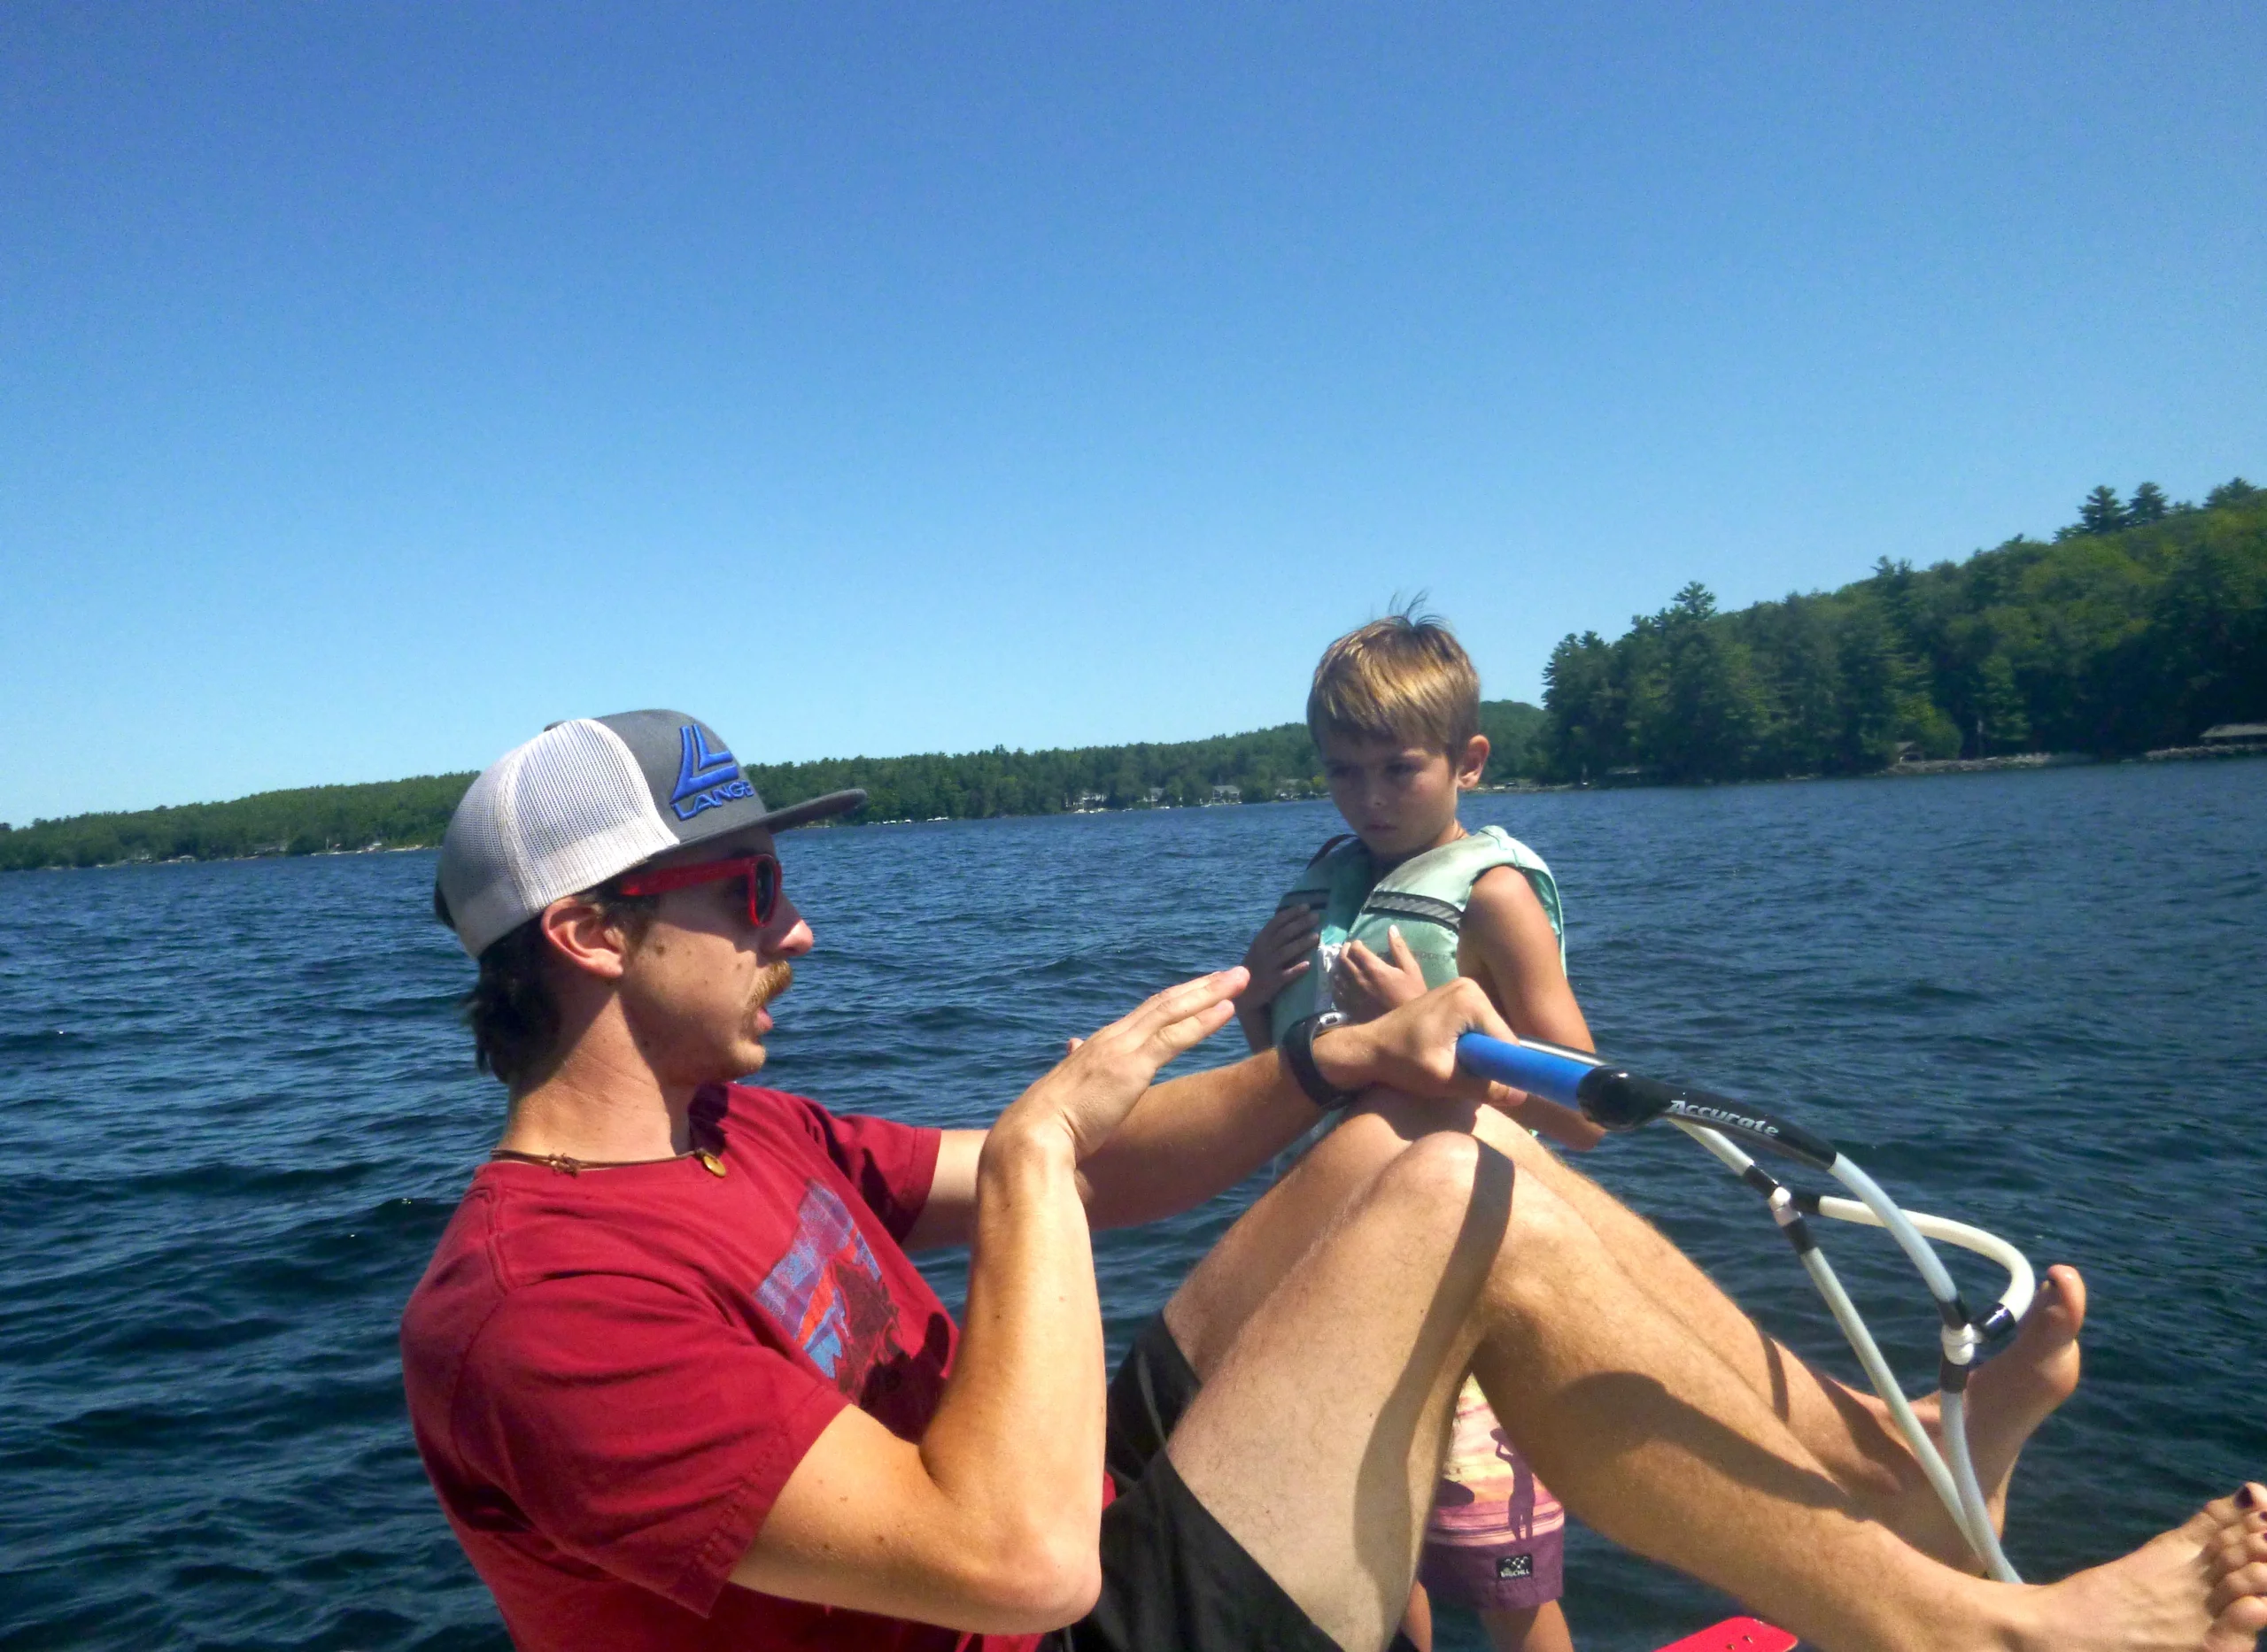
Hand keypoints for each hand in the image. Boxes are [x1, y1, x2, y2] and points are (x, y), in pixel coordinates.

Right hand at [1002, 969, 1245, 1160]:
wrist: (1033, 1135)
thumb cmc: (1050, 1123)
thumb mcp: (1068, 1087)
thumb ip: (1076, 1063)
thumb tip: (1073, 1045)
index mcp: (1100, 1044)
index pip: (1147, 1014)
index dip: (1177, 999)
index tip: (1203, 988)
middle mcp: (1113, 1037)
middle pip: (1165, 1002)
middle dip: (1202, 986)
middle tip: (1235, 973)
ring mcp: (1123, 1048)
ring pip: (1173, 1010)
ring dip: (1210, 992)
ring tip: (1240, 978)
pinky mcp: (1132, 1066)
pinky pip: (1174, 1036)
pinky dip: (1203, 1021)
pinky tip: (1227, 1009)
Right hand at [1237, 907, 1316, 1014]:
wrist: (1245, 992)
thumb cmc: (1257, 966)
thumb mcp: (1260, 948)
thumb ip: (1273, 936)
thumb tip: (1294, 920)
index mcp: (1261, 940)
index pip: (1276, 922)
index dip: (1292, 913)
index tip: (1306, 906)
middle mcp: (1264, 950)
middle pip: (1284, 934)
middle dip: (1301, 924)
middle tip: (1317, 916)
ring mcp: (1268, 966)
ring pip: (1286, 952)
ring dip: (1301, 943)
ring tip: (1317, 936)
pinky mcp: (1272, 982)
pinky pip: (1286, 974)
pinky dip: (1296, 969)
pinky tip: (1308, 964)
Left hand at [1310, 977, 1516, 1103]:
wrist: (1368, 1048)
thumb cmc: (1402, 1061)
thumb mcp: (1445, 1078)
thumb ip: (1485, 1087)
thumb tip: (1521, 1097)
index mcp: (1472, 999)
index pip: (1507, 1041)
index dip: (1504, 1068)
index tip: (1491, 1087)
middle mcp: (1471, 986)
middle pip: (1499, 1035)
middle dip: (1490, 1060)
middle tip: (1466, 1078)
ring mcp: (1462, 989)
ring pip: (1487, 1033)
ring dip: (1479, 1054)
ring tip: (1456, 1068)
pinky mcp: (1453, 997)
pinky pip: (1475, 1026)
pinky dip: (1469, 1045)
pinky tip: (1451, 1057)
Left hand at [1330, 926, 1426, 1021]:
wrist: (1408, 1025)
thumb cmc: (1413, 994)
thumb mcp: (1411, 969)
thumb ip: (1399, 948)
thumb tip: (1391, 928)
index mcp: (1374, 969)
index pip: (1356, 950)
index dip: (1356, 944)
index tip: (1358, 943)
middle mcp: (1359, 980)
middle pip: (1343, 960)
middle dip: (1344, 951)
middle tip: (1347, 948)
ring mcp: (1353, 995)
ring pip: (1336, 976)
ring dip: (1338, 966)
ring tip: (1342, 963)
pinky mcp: (1351, 1008)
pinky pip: (1336, 993)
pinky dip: (1335, 984)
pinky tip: (1339, 983)